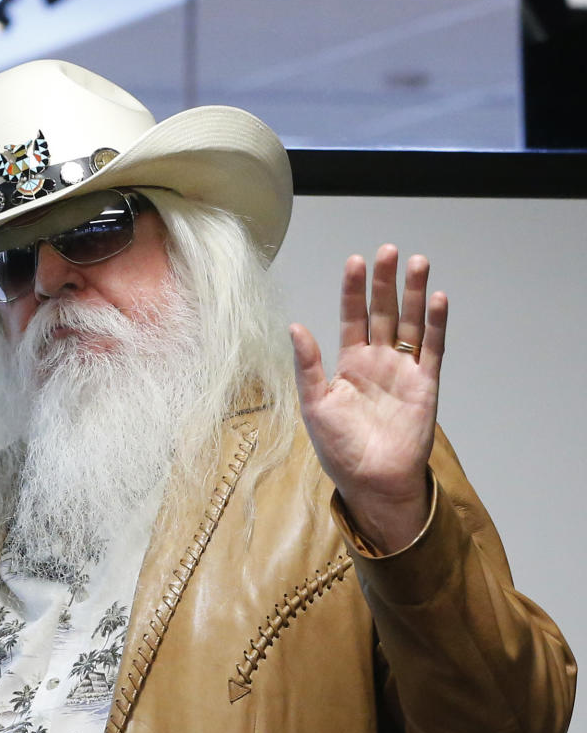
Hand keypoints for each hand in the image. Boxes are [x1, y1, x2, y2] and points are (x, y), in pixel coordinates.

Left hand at [290, 244, 447, 553]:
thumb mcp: (314, 405)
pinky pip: (433, 348)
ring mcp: (403, 371)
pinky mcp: (426, 384)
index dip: (354, 290)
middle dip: (386, 282)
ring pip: (411, 323)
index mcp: (349, 365)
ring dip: (414, 294)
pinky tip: (436, 298)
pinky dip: (435, 323)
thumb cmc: (339, 449)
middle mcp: (377, 362)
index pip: (352, 317)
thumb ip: (308, 366)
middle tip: (389, 251)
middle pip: (383, 312)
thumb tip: (295, 327)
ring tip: (417, 262)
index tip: (356, 261)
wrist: (372, 481)